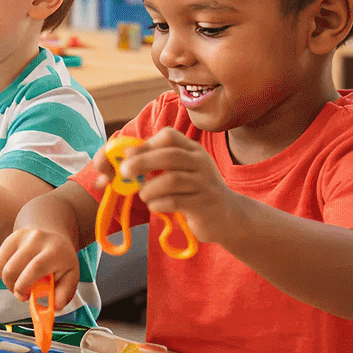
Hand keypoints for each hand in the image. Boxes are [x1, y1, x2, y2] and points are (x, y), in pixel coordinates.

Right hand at [0, 227, 82, 310]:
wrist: (54, 236)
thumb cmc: (62, 259)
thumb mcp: (71, 276)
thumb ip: (63, 293)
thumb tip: (54, 306)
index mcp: (54, 251)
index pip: (35, 267)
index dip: (24, 286)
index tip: (24, 297)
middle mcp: (36, 240)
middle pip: (12, 268)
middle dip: (13, 287)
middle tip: (22, 294)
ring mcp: (21, 237)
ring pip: (2, 266)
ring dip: (7, 281)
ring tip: (20, 283)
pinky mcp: (9, 238)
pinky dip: (3, 273)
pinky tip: (16, 274)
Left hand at [117, 127, 239, 243]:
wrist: (228, 216)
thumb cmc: (194, 190)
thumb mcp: (181, 170)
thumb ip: (157, 161)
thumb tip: (125, 155)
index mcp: (193, 150)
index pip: (169, 136)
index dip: (145, 144)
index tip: (128, 156)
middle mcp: (201, 163)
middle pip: (169, 156)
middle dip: (141, 162)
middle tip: (124, 173)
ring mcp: (205, 184)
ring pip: (172, 180)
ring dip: (149, 188)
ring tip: (144, 195)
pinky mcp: (205, 205)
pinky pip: (175, 202)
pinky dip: (158, 204)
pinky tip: (155, 206)